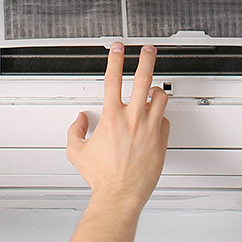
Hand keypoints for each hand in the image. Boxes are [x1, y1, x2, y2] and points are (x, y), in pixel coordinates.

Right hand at [64, 44, 171, 198]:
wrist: (120, 193)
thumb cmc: (101, 175)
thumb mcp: (76, 152)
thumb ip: (76, 130)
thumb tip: (80, 120)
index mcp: (111, 118)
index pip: (113, 79)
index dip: (116, 59)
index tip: (118, 48)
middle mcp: (133, 119)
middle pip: (144, 78)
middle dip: (147, 59)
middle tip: (149, 50)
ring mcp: (150, 128)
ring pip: (161, 96)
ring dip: (156, 91)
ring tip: (153, 90)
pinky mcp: (161, 139)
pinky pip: (165, 119)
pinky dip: (159, 116)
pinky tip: (154, 120)